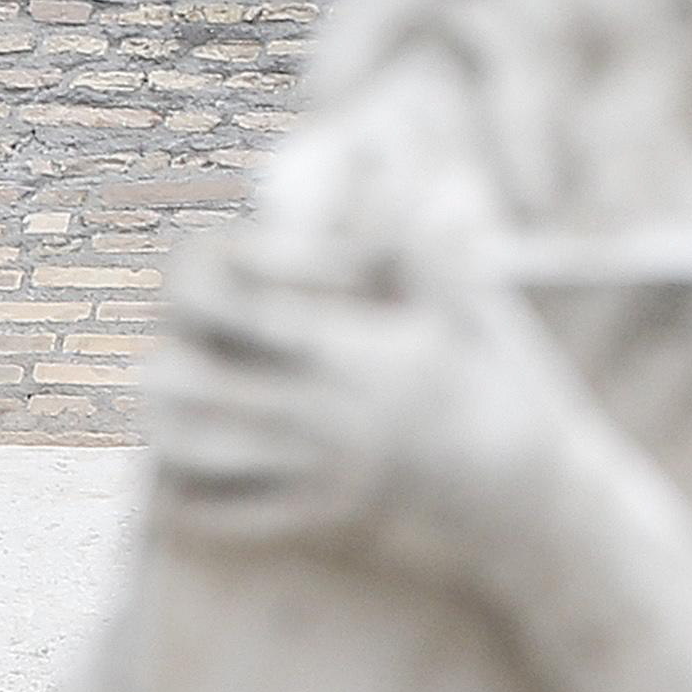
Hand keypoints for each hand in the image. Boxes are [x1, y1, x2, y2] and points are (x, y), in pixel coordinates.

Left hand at [145, 232, 582, 588]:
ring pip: (195, 449)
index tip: (216, 264)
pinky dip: (189, 490)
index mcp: (356, 350)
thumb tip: (403, 181)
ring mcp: (319, 465)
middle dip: (169, 357)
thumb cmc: (495, 381)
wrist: (522, 481)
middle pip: (192, 383)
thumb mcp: (466, 308)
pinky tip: (183, 468)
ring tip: (172, 397)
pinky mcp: (319, 510)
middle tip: (173, 340)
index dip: (211, 280)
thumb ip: (422, 251)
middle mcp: (327, 409)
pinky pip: (225, 511)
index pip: (246, 308)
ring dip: (170, 421)